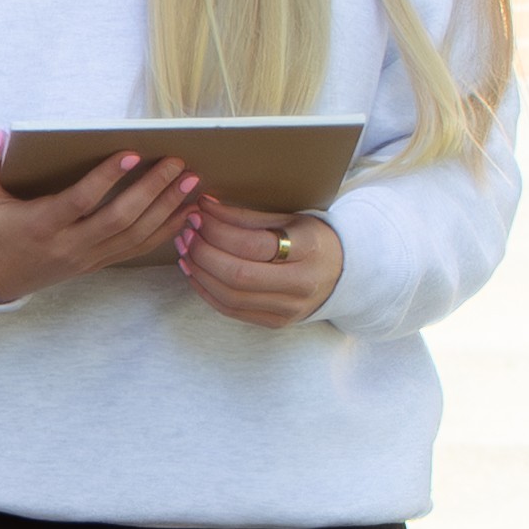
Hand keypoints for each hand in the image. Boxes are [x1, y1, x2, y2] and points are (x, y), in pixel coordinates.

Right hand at [0, 137, 196, 306]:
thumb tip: (0, 135)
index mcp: (40, 225)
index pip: (80, 201)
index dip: (106, 178)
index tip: (131, 153)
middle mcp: (67, 245)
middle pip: (119, 219)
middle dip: (152, 190)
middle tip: (177, 164)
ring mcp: (84, 258)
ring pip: (134, 236)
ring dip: (165, 209)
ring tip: (190, 183)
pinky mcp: (94, 264)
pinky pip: (135, 249)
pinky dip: (164, 232)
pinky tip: (184, 213)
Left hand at [175, 202, 345, 328]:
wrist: (343, 273)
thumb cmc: (310, 239)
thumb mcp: (288, 219)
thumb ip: (246, 217)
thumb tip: (203, 206)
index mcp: (309, 249)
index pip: (254, 244)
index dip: (218, 230)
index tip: (198, 213)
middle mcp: (301, 283)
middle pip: (238, 275)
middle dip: (203, 252)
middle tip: (186, 232)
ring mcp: (289, 308)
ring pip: (230, 296)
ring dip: (199, 271)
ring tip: (185, 248)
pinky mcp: (276, 322)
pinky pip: (230, 310)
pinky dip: (206, 290)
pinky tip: (193, 270)